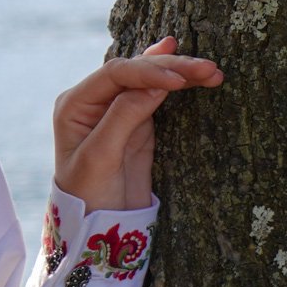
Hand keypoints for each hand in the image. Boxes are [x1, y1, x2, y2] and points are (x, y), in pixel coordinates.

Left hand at [52, 36, 223, 212]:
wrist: (98, 224)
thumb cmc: (89, 194)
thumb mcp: (101, 158)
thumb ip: (124, 117)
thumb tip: (157, 84)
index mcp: (75, 104)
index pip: (115, 74)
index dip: (148, 71)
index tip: (180, 80)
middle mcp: (94, 99)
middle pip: (135, 72)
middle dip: (171, 68)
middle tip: (208, 69)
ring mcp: (116, 108)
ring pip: (149, 79)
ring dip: (180, 72)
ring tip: (211, 70)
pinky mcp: (137, 121)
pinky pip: (156, 93)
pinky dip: (174, 80)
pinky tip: (182, 62)